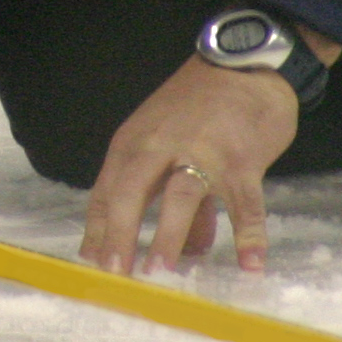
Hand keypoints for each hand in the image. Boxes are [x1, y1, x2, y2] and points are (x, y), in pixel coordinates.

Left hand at [79, 57, 300, 275]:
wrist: (246, 65)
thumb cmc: (201, 106)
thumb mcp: (167, 139)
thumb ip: (170, 194)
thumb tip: (182, 249)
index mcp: (134, 143)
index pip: (106, 192)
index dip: (97, 231)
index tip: (90, 268)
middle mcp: (160, 146)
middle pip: (130, 193)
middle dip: (119, 235)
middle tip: (116, 276)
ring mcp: (202, 153)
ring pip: (179, 198)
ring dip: (167, 236)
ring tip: (160, 273)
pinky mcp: (242, 161)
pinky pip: (244, 204)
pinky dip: (248, 235)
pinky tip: (250, 265)